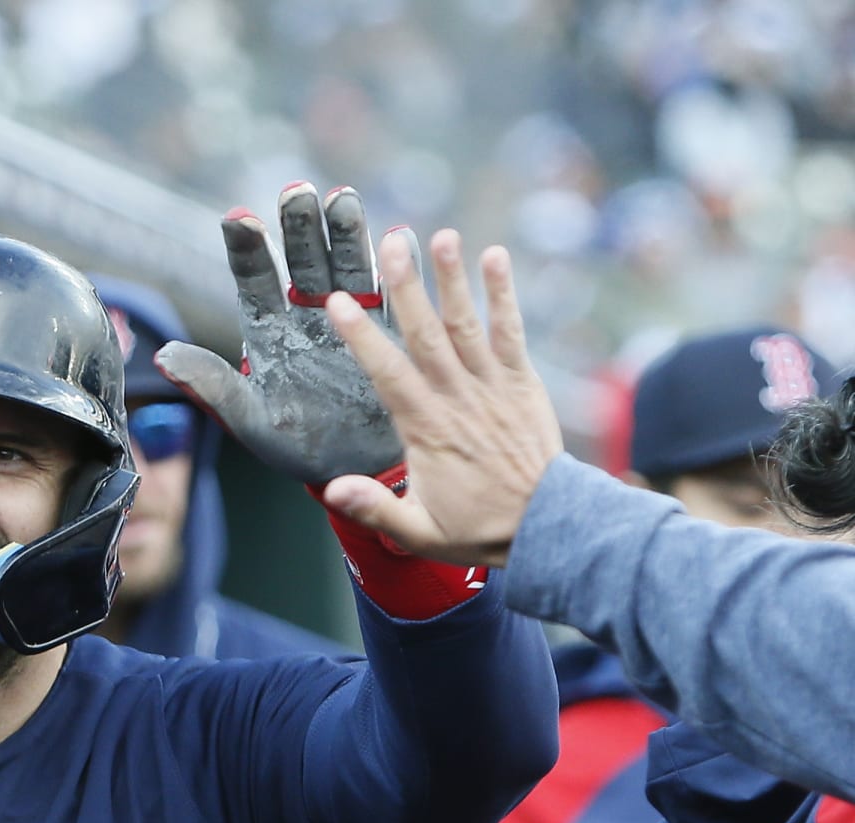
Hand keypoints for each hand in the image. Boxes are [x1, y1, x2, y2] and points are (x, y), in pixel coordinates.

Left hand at [155, 184, 407, 483]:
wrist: (353, 471)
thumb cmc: (296, 447)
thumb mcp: (250, 420)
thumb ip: (213, 386)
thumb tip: (162, 355)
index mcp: (270, 331)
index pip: (254, 280)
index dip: (247, 249)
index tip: (238, 218)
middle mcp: (309, 316)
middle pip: (304, 261)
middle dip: (301, 227)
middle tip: (297, 192)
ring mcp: (352, 319)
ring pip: (348, 267)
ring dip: (347, 234)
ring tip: (343, 199)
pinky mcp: (390, 333)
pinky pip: (395, 296)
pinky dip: (398, 269)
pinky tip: (399, 239)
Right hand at [319, 230, 563, 567]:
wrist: (546, 525)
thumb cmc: (475, 527)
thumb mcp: (417, 530)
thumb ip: (375, 507)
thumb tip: (332, 490)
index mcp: (426, 429)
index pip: (388, 373)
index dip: (362, 336)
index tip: (338, 302)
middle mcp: (458, 398)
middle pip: (426, 335)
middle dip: (406, 288)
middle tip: (390, 244)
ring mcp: (492, 386)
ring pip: (467, 326)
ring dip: (452, 280)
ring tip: (440, 237)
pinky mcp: (521, 382)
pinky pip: (511, 332)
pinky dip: (503, 296)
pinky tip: (495, 257)